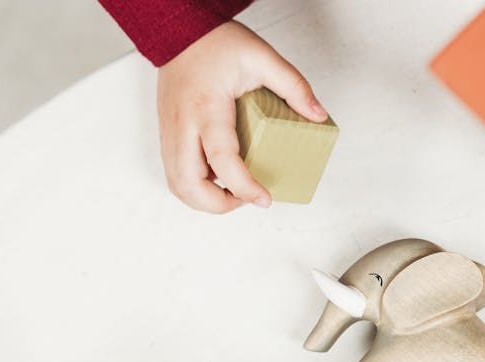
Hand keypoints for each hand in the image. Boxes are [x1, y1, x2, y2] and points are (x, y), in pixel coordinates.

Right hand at [156, 22, 328, 212]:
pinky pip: (174, 172)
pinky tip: (218, 179)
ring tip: (234, 193)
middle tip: (247, 199)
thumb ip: (293, 86)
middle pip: (188, 184)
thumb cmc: (215, 43)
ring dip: (204, 200)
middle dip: (219, 205)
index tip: (265, 199)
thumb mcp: (262, 58)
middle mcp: (183, 125)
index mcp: (207, 108)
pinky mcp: (167, 134)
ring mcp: (170, 132)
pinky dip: (195, 186)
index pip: (223, 160)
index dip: (244, 187)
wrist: (180, 33)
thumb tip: (317, 115)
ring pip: (177, 184)